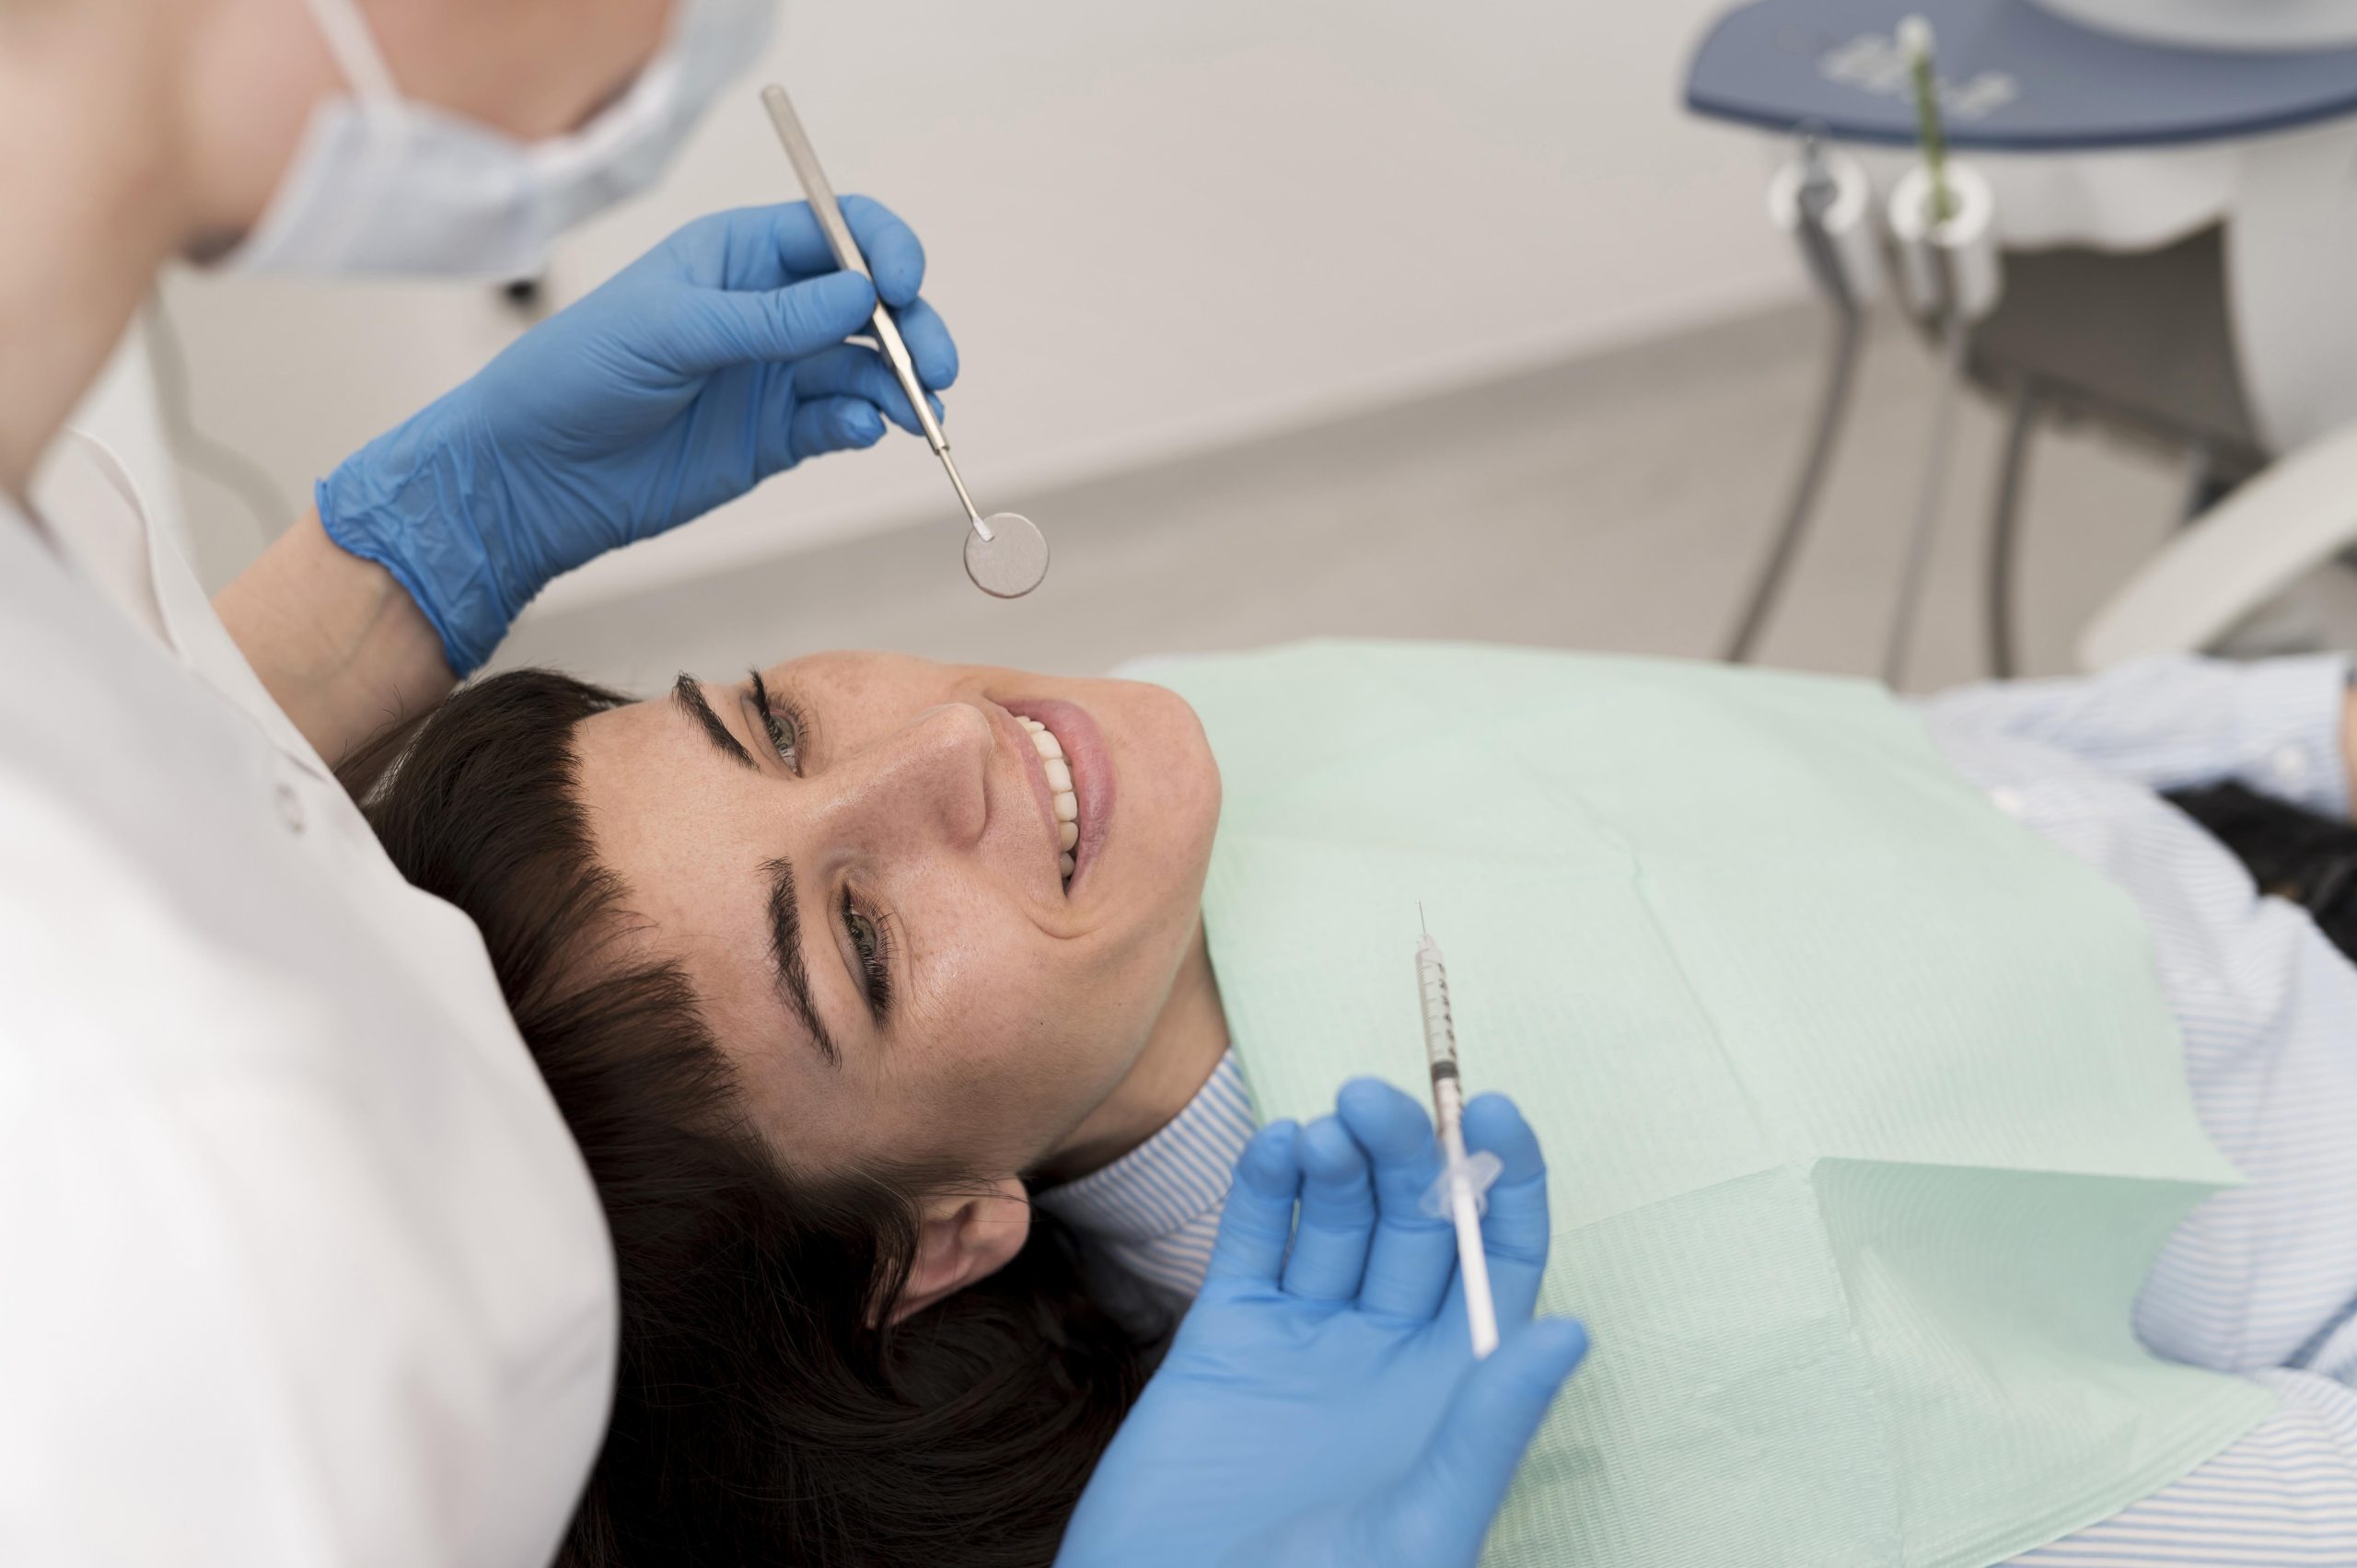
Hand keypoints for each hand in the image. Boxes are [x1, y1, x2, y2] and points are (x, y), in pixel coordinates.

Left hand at [318, 201, 957, 673]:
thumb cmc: (579, 374)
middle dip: (913, 329)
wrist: (536, 474)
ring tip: (917, 417)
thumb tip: (863, 295)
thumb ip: (772, 317)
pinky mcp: (776, 438)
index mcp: (738, 255)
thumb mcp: (673, 330)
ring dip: (902, 387)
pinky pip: (841, 422)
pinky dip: (863, 425)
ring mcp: (774, 374)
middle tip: (937, 370)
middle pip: (871, 303)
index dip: (884, 250)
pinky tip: (860, 432)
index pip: (837, 231)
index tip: (905, 286)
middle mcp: (768, 309)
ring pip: (867, 368)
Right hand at [1057, 1081, 1587, 1567]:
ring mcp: (1305, 1340)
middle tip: (1376, 1102)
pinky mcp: (1224, 1338)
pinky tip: (1278, 1144)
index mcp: (1455, 1393)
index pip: (1503, 1261)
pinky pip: (1255, 1242)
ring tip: (1328, 1129)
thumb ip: (1487, 1426)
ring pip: (1337, 1215)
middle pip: (1416, 1220)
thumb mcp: (1422, 1526)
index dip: (1506, 1181)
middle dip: (1407, 1151)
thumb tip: (1570, 1329)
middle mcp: (1388, 1354)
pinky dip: (1264, 1185)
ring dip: (1339, 1157)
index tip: (1490, 1110)